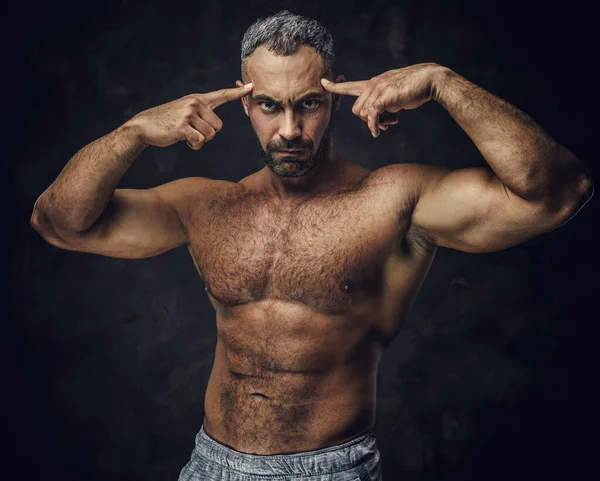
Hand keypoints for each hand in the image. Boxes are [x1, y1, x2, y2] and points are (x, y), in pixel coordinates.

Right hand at [125, 83, 253, 148]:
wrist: (144, 126)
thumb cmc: (167, 122)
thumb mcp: (186, 112)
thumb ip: (202, 114)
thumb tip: (216, 127)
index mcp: (198, 99)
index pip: (222, 95)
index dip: (238, 92)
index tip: (252, 86)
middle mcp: (195, 103)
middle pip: (219, 126)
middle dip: (208, 134)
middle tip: (191, 132)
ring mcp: (189, 113)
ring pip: (211, 135)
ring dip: (200, 141)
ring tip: (186, 135)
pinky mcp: (183, 125)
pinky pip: (200, 141)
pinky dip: (194, 146)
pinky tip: (184, 140)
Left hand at [321, 63, 444, 136]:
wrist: (429, 80)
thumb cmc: (413, 89)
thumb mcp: (393, 96)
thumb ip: (382, 105)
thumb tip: (377, 121)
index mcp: (372, 84)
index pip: (349, 85)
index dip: (335, 86)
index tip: (322, 83)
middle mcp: (372, 85)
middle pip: (356, 110)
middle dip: (367, 121)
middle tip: (386, 123)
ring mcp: (378, 90)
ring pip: (363, 114)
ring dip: (376, 123)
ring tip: (391, 121)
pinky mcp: (384, 97)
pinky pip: (371, 116)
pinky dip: (373, 126)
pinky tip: (379, 131)